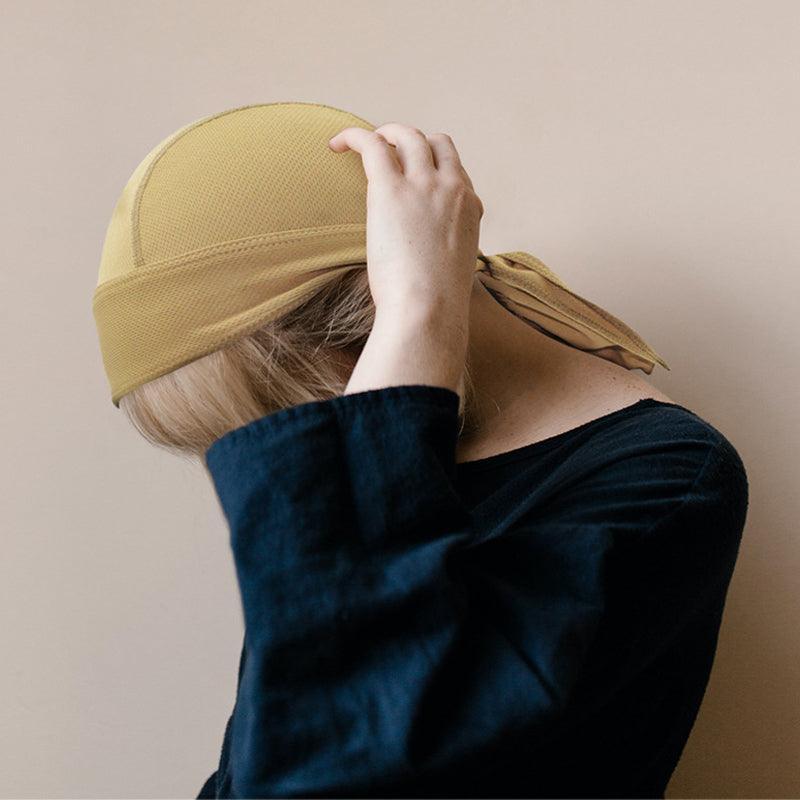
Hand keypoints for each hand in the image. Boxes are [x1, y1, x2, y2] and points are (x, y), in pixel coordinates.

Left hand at [328, 122, 483, 321]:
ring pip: (407, 136)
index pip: (457, 173)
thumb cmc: (435, 304)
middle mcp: (452, 188)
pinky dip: (354, 137)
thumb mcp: (452, 271)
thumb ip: (444, 253)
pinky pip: (372, 144)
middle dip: (413, 144)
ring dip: (386, 135)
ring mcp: (424, 184)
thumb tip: (425, 262)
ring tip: (363, 145)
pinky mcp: (391, 189)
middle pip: (436, 144)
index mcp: (471, 208)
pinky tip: (336, 144)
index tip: (415, 182)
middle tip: (389, 155)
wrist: (429, 309)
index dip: (435, 172)